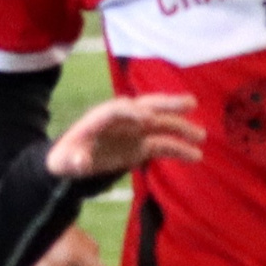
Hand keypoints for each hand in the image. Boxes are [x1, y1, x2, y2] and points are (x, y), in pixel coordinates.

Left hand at [46, 90, 204, 181]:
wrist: (74, 162)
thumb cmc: (67, 157)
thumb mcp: (64, 161)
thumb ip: (73, 160)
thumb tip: (81, 162)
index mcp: (101, 118)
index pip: (118, 109)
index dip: (131, 112)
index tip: (147, 119)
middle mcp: (122, 120)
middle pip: (147, 106)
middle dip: (168, 104)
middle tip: (190, 103)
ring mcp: (134, 131)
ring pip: (161, 125)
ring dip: (181, 129)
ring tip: (201, 135)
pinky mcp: (141, 146)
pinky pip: (163, 145)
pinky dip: (179, 149)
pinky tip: (196, 156)